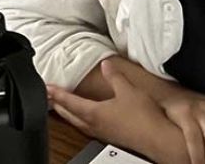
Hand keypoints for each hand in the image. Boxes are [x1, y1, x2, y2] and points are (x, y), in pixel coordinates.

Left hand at [47, 60, 188, 163]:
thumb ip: (114, 76)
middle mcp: (94, 125)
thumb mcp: (127, 90)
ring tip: (62, 106)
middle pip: (69, 115)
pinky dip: (81, 120)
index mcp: (94, 113)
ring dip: (68, 114)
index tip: (46, 88)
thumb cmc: (142, 118)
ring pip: (78, 123)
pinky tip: (88, 117)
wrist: (158, 139)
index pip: (69, 102)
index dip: (56, 94)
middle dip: (58, 105)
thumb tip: (106, 65)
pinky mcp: (111, 137)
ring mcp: (102, 133)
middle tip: (48, 97)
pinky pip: (88, 128)